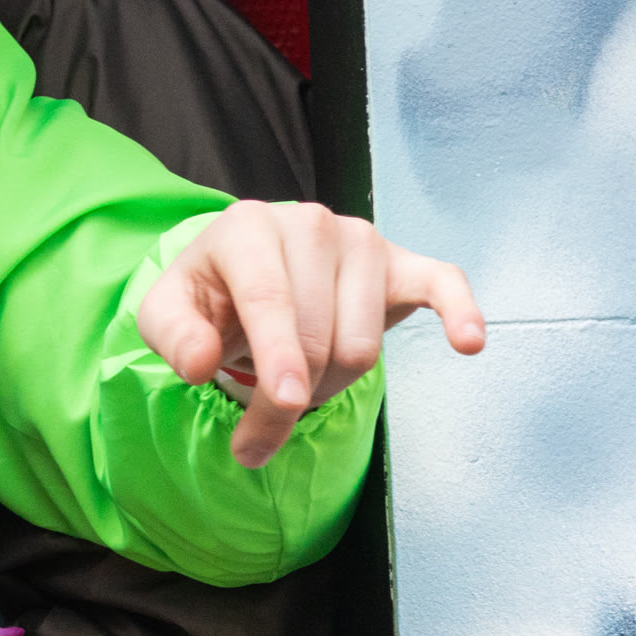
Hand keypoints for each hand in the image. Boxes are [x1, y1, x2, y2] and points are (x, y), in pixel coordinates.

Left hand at [135, 201, 483, 468]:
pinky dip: (458, 312)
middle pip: (318, 336)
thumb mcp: (168, 314)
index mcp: (247, 226)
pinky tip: (468, 341)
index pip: (270, 300)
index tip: (284, 403)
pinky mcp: (403, 261)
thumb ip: (173, 336)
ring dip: (333, 383)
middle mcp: (309, 222)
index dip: (277, 357)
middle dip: (293, 393)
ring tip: (302, 372)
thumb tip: (198, 364)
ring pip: (363, 344)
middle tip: (268, 413)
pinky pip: (443, 283)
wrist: (250, 269)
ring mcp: (361, 239)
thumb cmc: (212, 295)